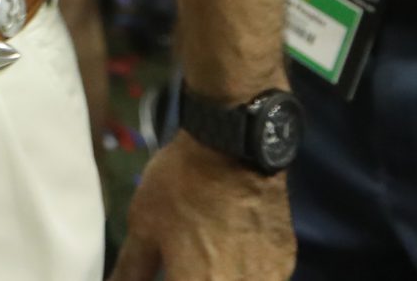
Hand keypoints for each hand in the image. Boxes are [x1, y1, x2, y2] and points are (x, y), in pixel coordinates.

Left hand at [110, 134, 293, 280]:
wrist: (234, 148)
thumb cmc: (181, 187)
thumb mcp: (144, 226)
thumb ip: (131, 270)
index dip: (169, 279)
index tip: (165, 271)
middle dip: (191, 278)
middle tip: (183, 265)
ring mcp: (267, 280)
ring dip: (217, 277)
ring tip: (207, 257)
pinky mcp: (284, 264)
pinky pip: (262, 279)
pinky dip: (244, 274)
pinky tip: (231, 255)